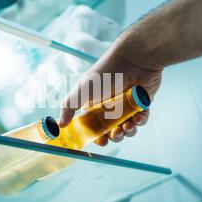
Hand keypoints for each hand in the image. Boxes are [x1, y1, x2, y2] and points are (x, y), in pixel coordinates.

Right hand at [58, 29, 163, 145]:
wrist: (132, 60)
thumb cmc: (105, 74)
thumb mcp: (81, 91)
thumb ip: (68, 108)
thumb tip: (58, 126)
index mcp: (94, 105)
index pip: (94, 127)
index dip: (97, 137)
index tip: (100, 141)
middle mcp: (110, 107)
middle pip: (112, 131)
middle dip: (115, 136)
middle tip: (116, 134)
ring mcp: (126, 105)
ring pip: (128, 127)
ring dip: (129, 131)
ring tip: (128, 126)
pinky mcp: (141, 103)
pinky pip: (142, 119)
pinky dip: (141, 121)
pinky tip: (138, 118)